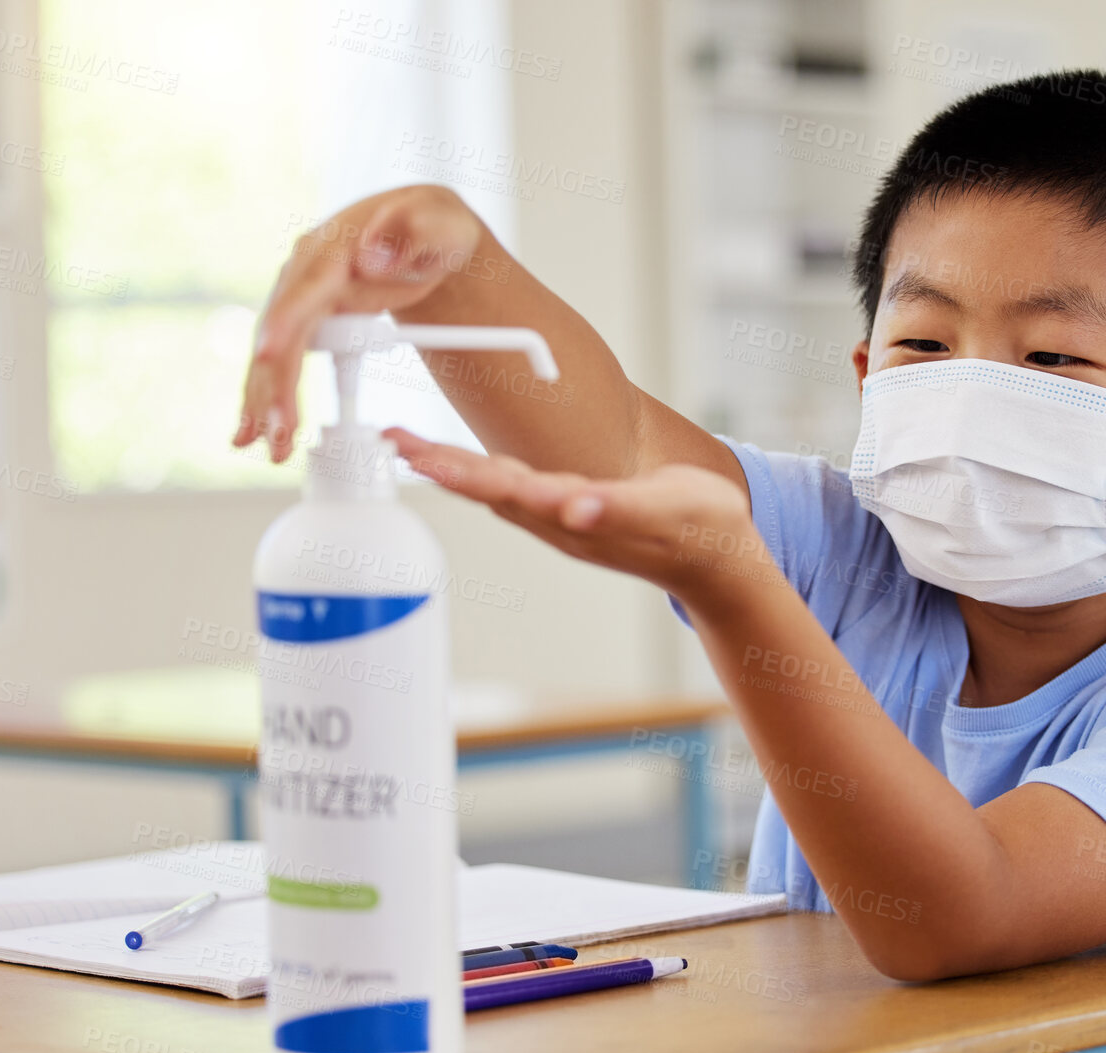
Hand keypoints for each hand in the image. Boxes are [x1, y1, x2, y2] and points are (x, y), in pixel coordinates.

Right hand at [235, 185, 484, 461]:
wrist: (422, 230)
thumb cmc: (432, 227)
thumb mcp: (437, 226)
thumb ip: (410, 238)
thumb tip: (372, 258)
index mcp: (335, 248)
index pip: (305, 289)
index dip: (284, 321)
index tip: (268, 354)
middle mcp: (305, 272)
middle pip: (281, 334)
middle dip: (275, 386)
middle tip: (278, 435)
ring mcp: (300, 296)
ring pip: (273, 354)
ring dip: (265, 401)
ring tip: (264, 446)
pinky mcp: (303, 318)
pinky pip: (282, 360)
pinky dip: (270, 395)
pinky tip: (257, 430)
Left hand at [386, 428, 779, 613]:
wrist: (718, 562)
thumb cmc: (700, 528)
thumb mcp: (668, 512)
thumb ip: (618, 509)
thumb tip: (572, 507)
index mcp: (574, 513)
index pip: (501, 487)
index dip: (455, 470)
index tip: (413, 453)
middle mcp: (558, 520)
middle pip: (485, 488)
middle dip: (437, 464)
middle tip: (387, 438)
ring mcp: (562, 521)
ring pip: (495, 491)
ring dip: (451, 470)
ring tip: (409, 447)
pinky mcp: (572, 516)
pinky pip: (515, 494)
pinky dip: (480, 476)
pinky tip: (461, 466)